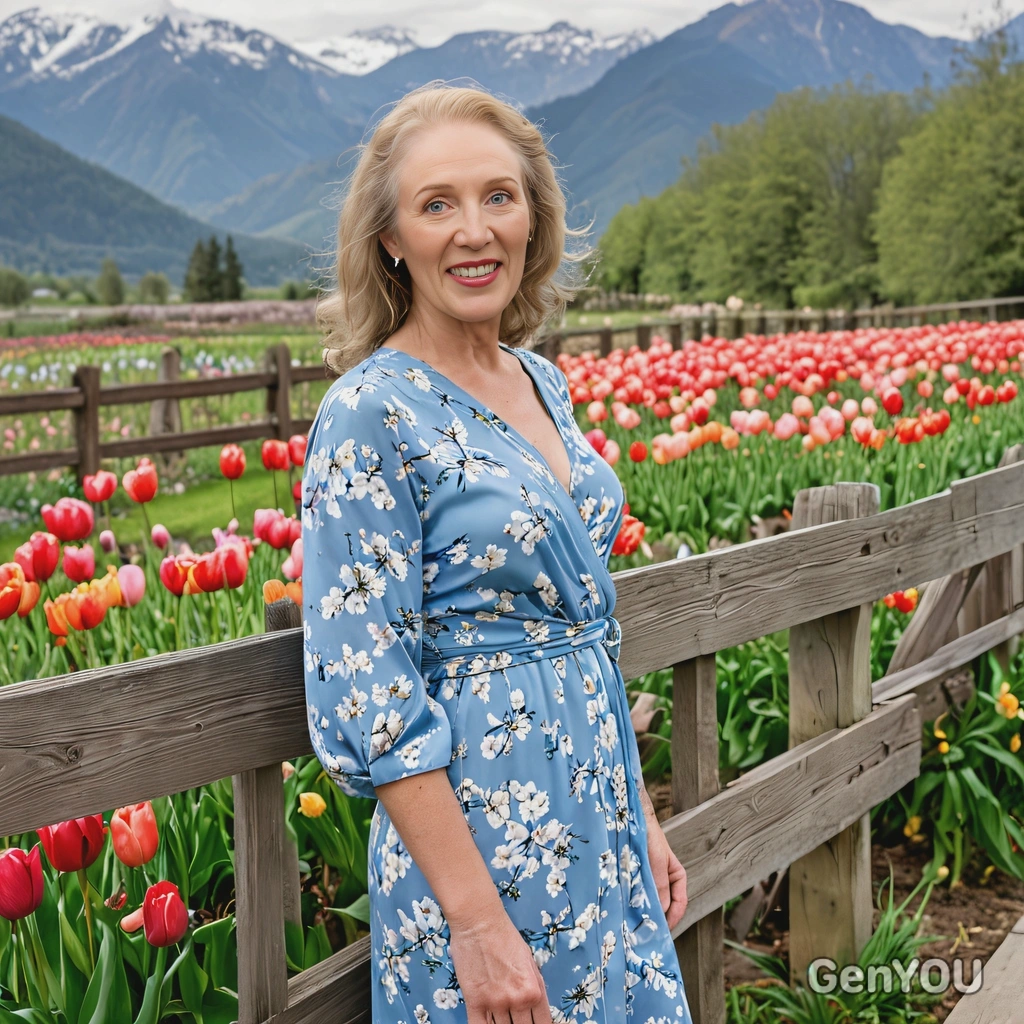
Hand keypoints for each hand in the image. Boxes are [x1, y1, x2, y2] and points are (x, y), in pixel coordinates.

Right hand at [448, 909, 552, 1023]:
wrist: (480, 921)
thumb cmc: (506, 936)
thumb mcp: (531, 962)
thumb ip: (535, 988)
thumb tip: (536, 1010)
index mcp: (534, 991)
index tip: (532, 1023)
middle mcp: (517, 1000)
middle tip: (516, 1019)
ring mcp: (494, 1003)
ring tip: (502, 1019)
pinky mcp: (474, 1002)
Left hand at [643, 790, 687, 929]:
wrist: (630, 818)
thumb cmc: (649, 836)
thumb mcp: (657, 861)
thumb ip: (660, 885)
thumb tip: (661, 912)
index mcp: (677, 877)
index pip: (679, 905)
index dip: (672, 920)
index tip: (662, 932)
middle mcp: (664, 881)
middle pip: (664, 906)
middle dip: (656, 919)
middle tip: (644, 934)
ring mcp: (649, 880)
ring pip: (649, 902)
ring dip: (642, 912)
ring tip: (633, 924)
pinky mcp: (634, 878)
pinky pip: (636, 894)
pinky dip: (633, 903)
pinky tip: (625, 908)